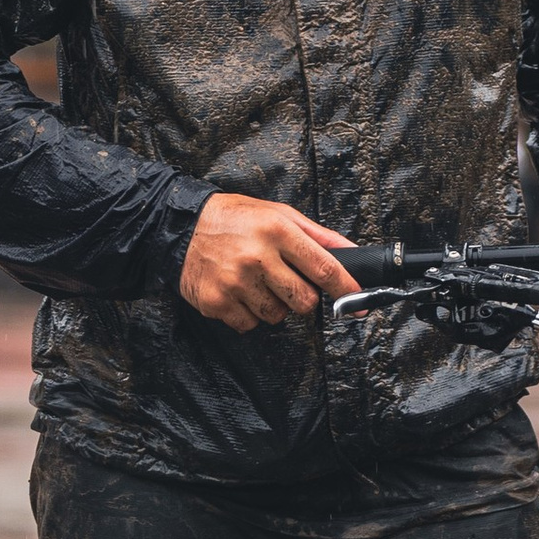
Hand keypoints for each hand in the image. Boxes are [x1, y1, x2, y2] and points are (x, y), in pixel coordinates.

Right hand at [180, 193, 359, 330]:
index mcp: (277, 231)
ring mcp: (235, 282)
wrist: (180, 227)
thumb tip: (351, 252)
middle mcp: (257, 257)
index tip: (358, 302)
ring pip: (276, 316)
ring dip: (273, 305)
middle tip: (285, 282)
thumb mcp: (279, 214)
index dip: (346, 289)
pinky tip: (238, 292)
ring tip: (256, 282)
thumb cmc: (234, 218)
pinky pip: (249, 324)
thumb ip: (318, 236)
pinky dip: (247, 314)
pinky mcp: (217, 302)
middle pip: (303, 301)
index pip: (324, 268)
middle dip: (301, 297)